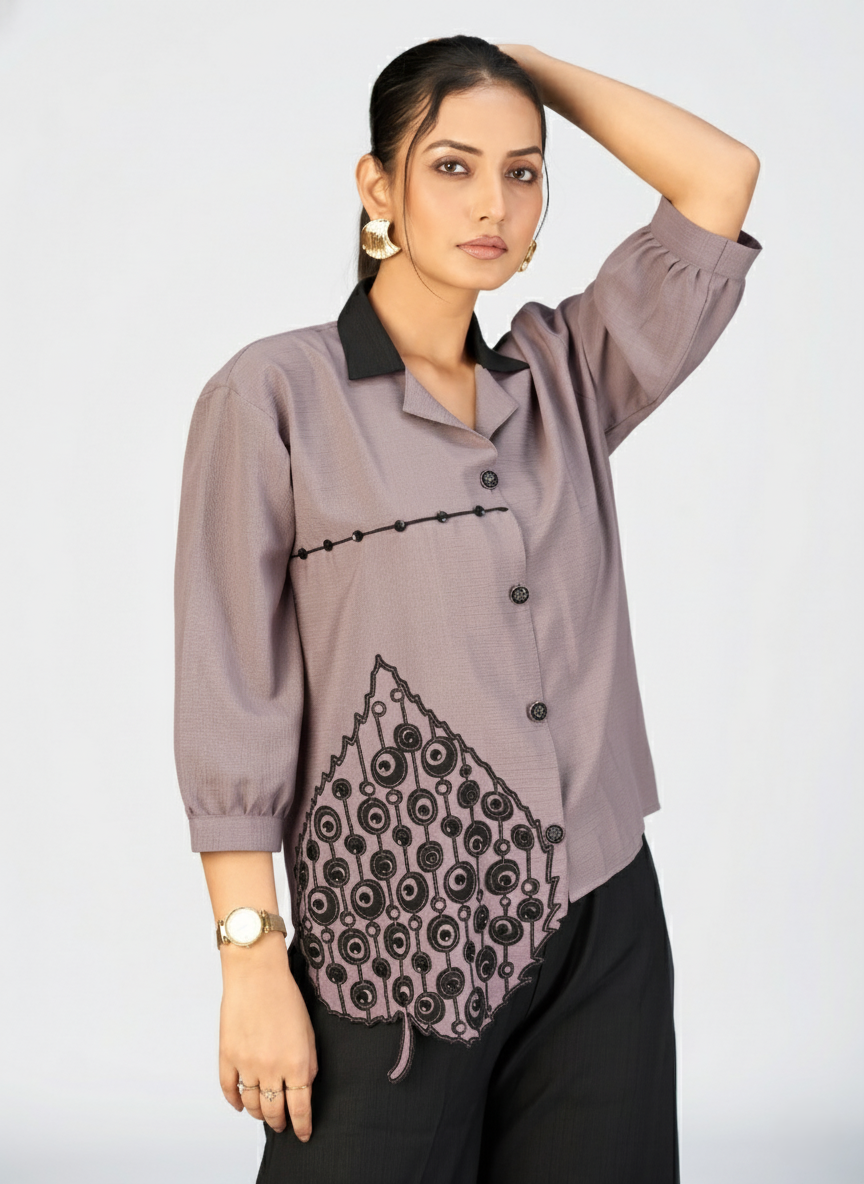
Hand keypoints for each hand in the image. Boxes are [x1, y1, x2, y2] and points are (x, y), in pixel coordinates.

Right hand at [218, 938, 317, 1141]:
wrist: (256, 974)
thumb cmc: (285, 996)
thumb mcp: (308, 1030)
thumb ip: (308, 1062)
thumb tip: (304, 1085)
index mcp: (297, 1063)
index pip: (300, 1107)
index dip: (302, 1124)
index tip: (303, 1133)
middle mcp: (272, 1069)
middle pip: (274, 1110)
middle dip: (280, 1123)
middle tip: (283, 1125)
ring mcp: (247, 1064)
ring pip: (252, 1104)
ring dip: (259, 1114)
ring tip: (264, 1114)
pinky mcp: (227, 1056)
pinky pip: (229, 1089)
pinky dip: (235, 1101)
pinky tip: (241, 1104)